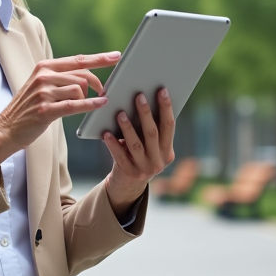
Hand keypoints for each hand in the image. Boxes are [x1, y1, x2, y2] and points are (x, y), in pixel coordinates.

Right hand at [0, 52, 119, 167]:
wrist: (6, 128)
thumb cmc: (28, 108)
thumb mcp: (41, 86)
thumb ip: (62, 78)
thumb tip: (91, 78)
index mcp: (44, 67)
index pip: (78, 60)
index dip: (99, 58)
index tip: (116, 56)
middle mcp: (44, 76)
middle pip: (83, 75)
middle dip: (96, 85)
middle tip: (102, 92)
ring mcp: (43, 92)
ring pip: (79, 90)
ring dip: (85, 99)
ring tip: (78, 105)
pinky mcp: (45, 109)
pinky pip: (75, 105)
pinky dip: (90, 105)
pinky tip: (100, 104)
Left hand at [102, 88, 174, 217]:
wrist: (128, 185)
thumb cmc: (139, 156)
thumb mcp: (150, 147)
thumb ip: (151, 130)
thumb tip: (144, 100)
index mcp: (167, 151)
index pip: (169, 126)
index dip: (166, 107)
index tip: (162, 90)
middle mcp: (159, 161)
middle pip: (152, 133)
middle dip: (146, 113)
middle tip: (139, 96)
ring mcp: (145, 169)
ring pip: (136, 144)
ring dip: (127, 127)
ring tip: (120, 113)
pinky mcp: (129, 173)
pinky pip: (119, 156)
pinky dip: (113, 144)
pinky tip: (106, 133)